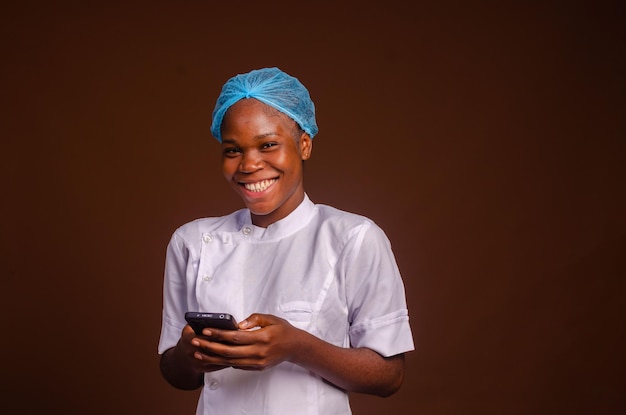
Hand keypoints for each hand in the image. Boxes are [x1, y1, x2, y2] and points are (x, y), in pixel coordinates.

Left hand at [191, 313, 305, 370]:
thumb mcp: (271, 318)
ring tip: (199, 353)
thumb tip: (237, 325)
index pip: (236, 337)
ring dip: (213, 358)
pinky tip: (213, 357)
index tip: (206, 330)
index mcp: (263, 337)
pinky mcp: (257, 367)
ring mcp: (258, 362)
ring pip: (231, 361)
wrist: (295, 347)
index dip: (219, 334)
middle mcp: (259, 352)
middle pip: (229, 351)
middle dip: (210, 347)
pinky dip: (224, 362)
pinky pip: (237, 365)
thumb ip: (254, 319)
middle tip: (196, 342)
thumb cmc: (282, 330)